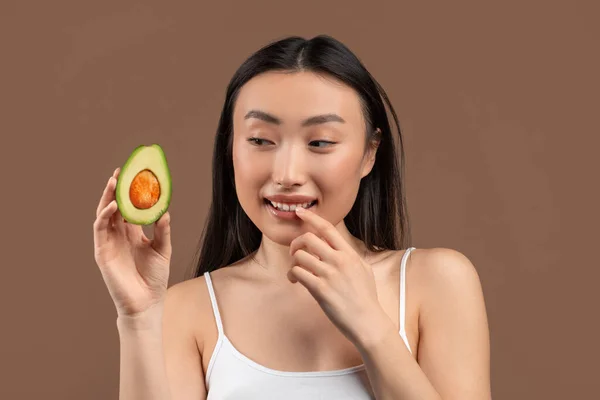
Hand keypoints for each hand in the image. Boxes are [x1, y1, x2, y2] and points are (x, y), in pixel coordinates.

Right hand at [93, 167, 171, 317]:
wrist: (146, 302)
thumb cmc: (154, 278)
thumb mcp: (163, 250)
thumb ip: (163, 231)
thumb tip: (165, 211)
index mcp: (133, 233)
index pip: (129, 207)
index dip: (130, 193)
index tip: (135, 175)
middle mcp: (119, 235)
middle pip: (114, 206)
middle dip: (116, 189)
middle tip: (121, 171)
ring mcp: (109, 242)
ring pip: (104, 214)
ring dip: (107, 197)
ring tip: (114, 182)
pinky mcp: (102, 252)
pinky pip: (100, 229)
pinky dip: (105, 215)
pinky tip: (114, 205)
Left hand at [288, 207, 387, 345]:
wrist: (367, 321)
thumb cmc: (365, 298)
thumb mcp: (363, 270)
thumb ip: (349, 256)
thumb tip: (337, 247)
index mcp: (349, 254)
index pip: (328, 228)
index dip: (311, 217)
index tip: (300, 212)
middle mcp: (339, 261)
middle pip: (308, 239)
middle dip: (295, 243)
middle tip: (293, 252)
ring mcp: (330, 275)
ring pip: (299, 256)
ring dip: (292, 262)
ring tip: (295, 272)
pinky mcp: (320, 289)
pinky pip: (297, 273)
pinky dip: (292, 275)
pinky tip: (295, 281)